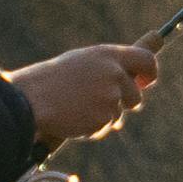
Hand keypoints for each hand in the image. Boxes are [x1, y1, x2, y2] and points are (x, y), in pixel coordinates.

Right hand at [5, 39, 164, 148]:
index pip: (146, 60)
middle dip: (122, 103)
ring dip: (102, 115)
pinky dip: (91, 126)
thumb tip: (135, 82)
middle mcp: (114, 73)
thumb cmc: (52, 80)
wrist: (32, 98)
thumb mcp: (82, 62)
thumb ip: (108, 69)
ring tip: (77, 107)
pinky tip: (73, 117)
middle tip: (98, 102)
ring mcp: (111, 96)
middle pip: (135, 96)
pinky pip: (104, 126)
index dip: (150, 72)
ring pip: (118, 114)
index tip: (146, 82)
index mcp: (108, 55)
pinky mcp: (104, 116)